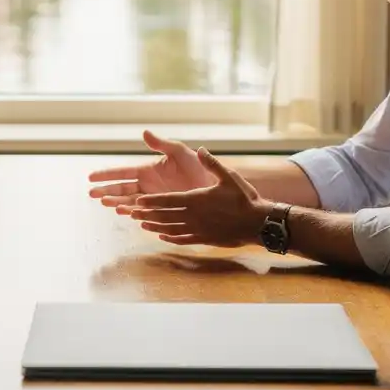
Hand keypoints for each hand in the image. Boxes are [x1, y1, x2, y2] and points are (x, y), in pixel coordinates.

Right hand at [88, 130, 214, 206]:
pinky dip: (134, 212)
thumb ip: (161, 144)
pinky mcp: (163, 210)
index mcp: (148, 170)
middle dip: (106, 191)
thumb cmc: (199, 166)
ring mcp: (154, 199)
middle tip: (91, 194)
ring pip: (130, 202)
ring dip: (117, 203)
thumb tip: (144, 132)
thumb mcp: (180, 152)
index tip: (90, 177)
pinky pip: (144, 213)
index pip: (122, 172)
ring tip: (105, 203)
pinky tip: (125, 212)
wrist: (215, 186)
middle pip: (122, 189)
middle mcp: (148, 186)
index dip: (107, 175)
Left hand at [120, 148, 269, 246]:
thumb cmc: (244, 198)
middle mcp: (193, 216)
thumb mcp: (228, 176)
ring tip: (142, 225)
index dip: (151, 201)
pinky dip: (170, 237)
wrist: (258, 223)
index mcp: (195, 200)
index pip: (166, 201)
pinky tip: (163, 236)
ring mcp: (198, 230)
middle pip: (164, 216)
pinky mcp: (205, 239)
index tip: (138, 201)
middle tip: (131, 213)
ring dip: (154, 226)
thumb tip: (201, 149)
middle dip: (146, 214)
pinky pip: (182, 239)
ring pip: (170, 229)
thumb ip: (212, 163)